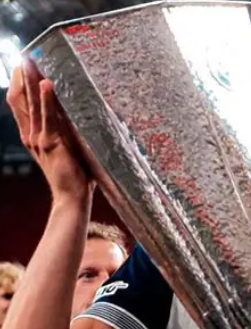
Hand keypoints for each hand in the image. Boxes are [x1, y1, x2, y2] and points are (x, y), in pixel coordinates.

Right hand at [7, 60, 93, 205]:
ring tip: (30, 62)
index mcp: (33, 137)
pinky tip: (48, 83)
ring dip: (31, 81)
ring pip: (31, 104)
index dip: (22, 85)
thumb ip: (67, 133)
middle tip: (24, 56)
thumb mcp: (68, 149)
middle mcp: (31, 136)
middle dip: (22, 77)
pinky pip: (48, 117)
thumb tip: (77, 116)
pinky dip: (47, 100)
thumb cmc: (75, 177)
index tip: (26, 67)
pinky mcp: (51, 144)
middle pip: (21, 100)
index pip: (22, 105)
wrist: (72, 198)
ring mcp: (39, 139)